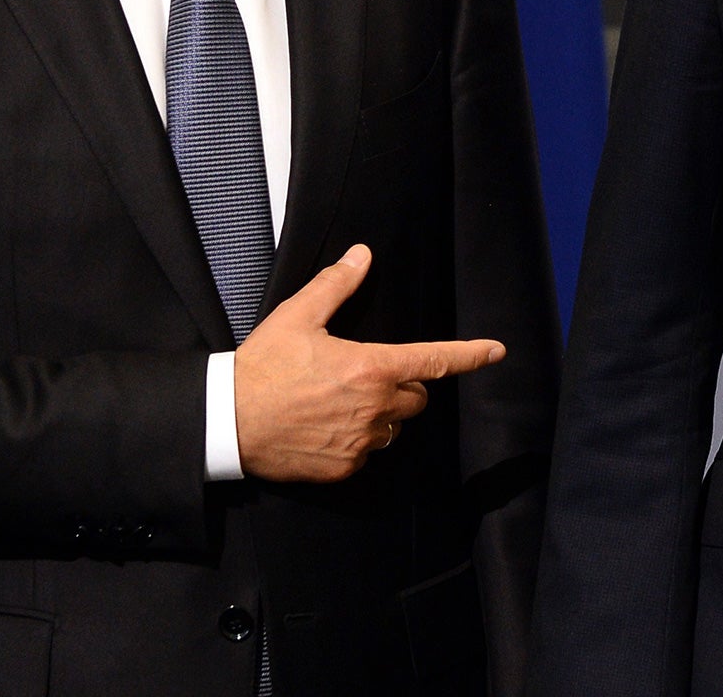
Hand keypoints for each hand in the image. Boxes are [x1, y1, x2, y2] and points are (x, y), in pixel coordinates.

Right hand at [233, 244, 504, 482]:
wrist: (225, 422)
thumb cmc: (262, 367)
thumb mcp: (298, 316)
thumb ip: (337, 285)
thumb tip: (362, 254)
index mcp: (373, 367)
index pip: (436, 360)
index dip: (470, 355)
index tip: (496, 351)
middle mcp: (376, 406)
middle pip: (416, 397)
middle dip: (401, 386)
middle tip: (362, 376)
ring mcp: (361, 441)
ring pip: (394, 427)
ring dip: (381, 415)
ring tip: (338, 403)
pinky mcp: (344, 467)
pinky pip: (368, 452)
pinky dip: (357, 441)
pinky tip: (325, 428)